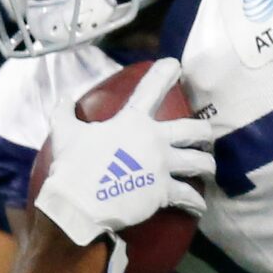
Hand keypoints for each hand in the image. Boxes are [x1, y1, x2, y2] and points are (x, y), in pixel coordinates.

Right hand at [31, 59, 214, 247]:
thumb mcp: (64, 132)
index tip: (177, 65)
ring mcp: (162, 166)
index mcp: (132, 121)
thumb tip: (63, 99)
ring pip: (200, 162)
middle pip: (194, 130)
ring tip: (209, 172)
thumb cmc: (72, 166)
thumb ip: (64, 112)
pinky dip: (197, 203)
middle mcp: (155, 140)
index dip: (165, 73)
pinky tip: (200, 207)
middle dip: (204, 133)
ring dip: (208, 166)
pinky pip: (189, 197)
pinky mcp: (164, 193)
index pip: (151, 88)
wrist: (79, 203)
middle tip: (205, 137)